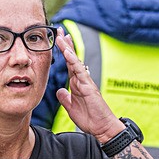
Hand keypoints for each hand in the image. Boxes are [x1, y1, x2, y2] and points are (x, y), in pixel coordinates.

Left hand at [54, 28, 123, 142]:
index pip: (68, 64)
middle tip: (58, 30)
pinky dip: (73, 60)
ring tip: (60, 36)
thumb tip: (58, 90)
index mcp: (77, 83)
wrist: (101, 127)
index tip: (57, 40)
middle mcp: (82, 79)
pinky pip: (80, 71)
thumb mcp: (71, 107)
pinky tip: (67, 52)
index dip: (63, 52)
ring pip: (75, 61)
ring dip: (67, 48)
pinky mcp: (89, 86)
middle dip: (65, 44)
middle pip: (72, 58)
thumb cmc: (89, 118)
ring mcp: (86, 81)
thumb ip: (65, 98)